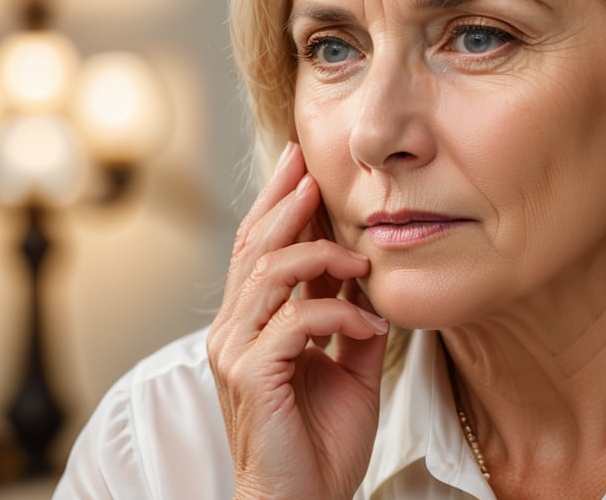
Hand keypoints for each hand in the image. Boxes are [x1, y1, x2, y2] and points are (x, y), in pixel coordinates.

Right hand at [207, 142, 388, 499]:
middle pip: (254, 247)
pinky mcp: (251, 377)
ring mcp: (236, 353)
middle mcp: (234, 331)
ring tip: (359, 255)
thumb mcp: (347, 366)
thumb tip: (371, 279)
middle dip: (285, 200)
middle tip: (309, 164)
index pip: (260, 250)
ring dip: (318, 253)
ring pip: (268, 274)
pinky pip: (293, 324)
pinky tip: (369, 325)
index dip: (279, 204)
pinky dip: (337, 314)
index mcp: (252, 325)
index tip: (302, 164)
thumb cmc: (321, 442)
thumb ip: (352, 320)